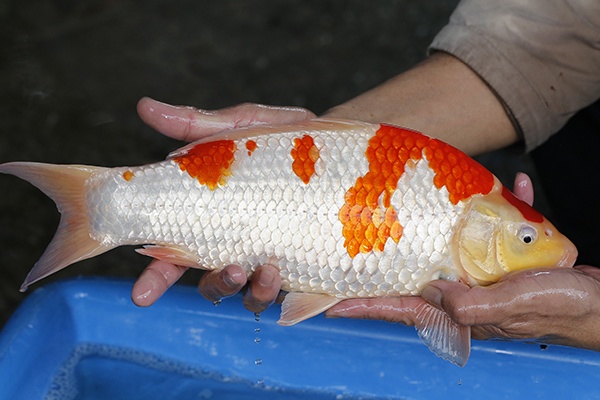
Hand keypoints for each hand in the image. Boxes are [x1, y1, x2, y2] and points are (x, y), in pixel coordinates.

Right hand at [131, 97, 313, 308]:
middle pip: (212, 283)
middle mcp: (239, 246)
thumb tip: (144, 106)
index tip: (143, 293)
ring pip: (251, 294)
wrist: (337, 150)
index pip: (174, 254)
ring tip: (267, 269)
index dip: (156, 277)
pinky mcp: (305, 266)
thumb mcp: (241, 126)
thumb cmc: (282, 140)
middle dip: (215, 287)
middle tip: (229, 270)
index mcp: (214, 220)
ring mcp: (271, 259)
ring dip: (254, 291)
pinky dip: (296, 299)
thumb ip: (195, 125)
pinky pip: (296, 297)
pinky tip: (298, 276)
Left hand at [328, 173, 599, 350]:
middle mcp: (459, 291)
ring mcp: (477, 274)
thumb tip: (434, 294)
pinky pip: (488, 231)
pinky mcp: (500, 259)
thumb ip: (472, 304)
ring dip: (437, 224)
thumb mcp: (515, 304)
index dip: (362, 303)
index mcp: (457, 308)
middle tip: (351, 237)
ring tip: (421, 198)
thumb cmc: (561, 307)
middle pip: (409, 272)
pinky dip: (496, 210)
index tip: (330, 300)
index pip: (397, 305)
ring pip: (444, 246)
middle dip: (382, 257)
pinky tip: (510, 188)